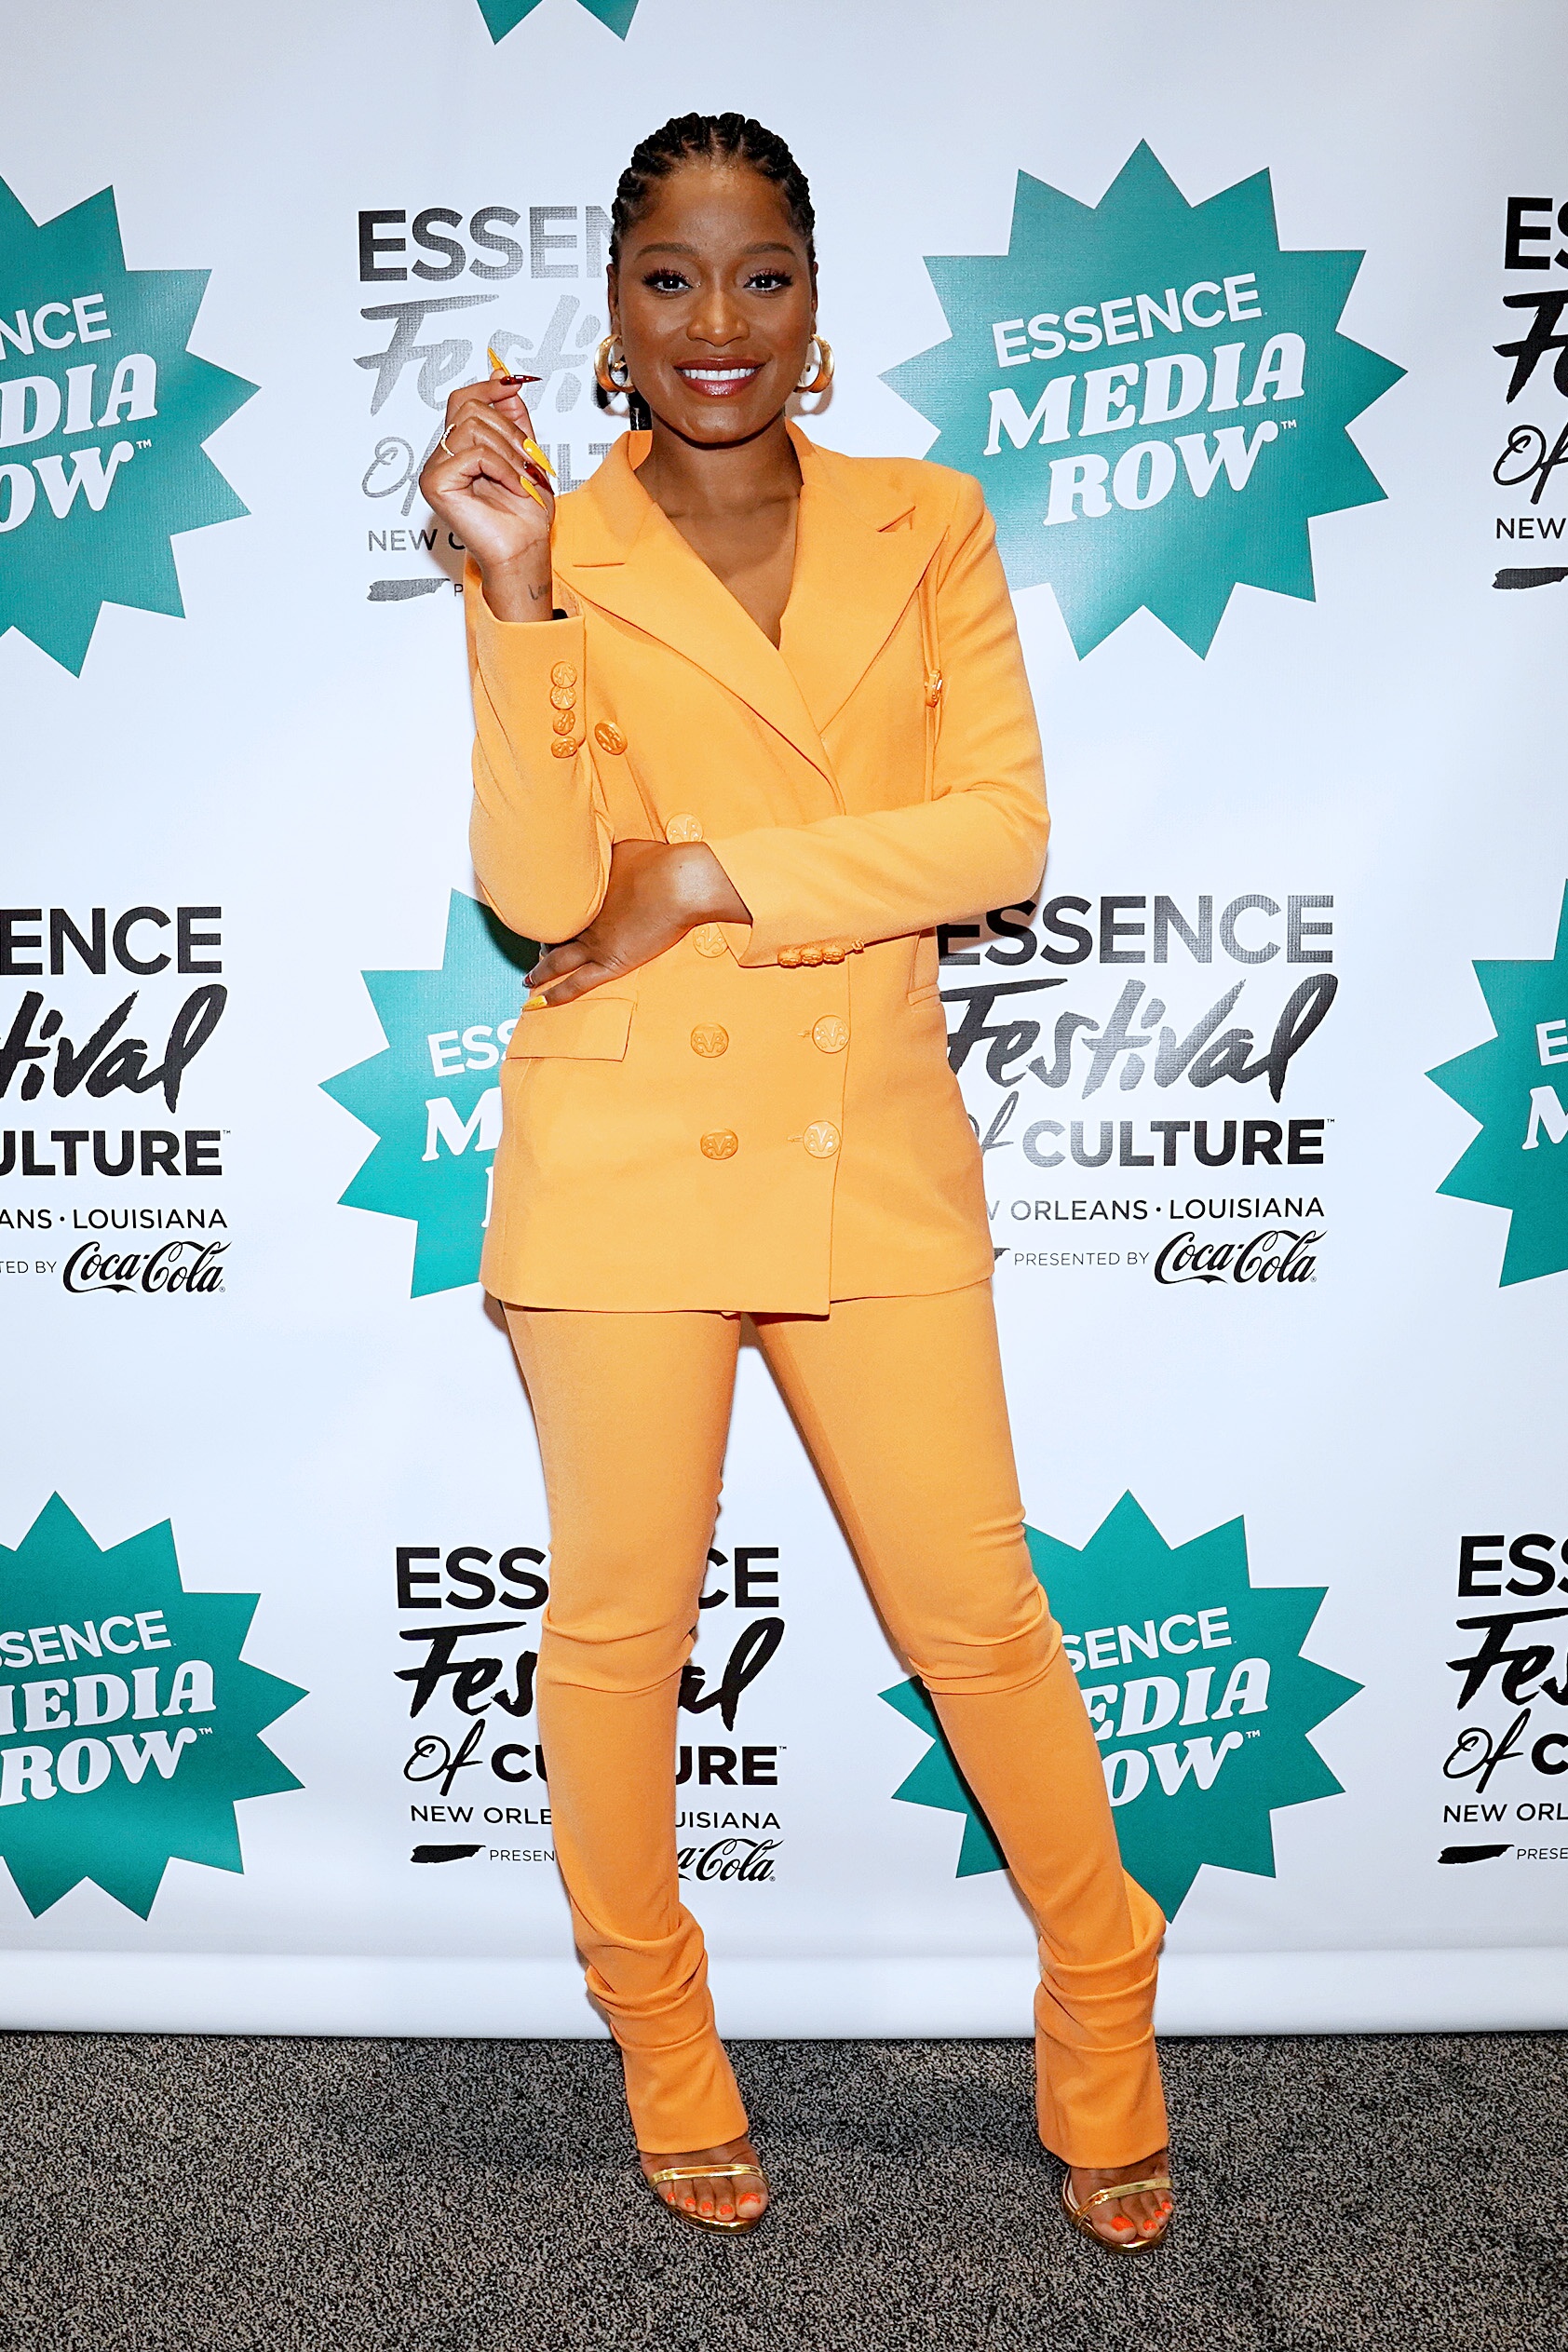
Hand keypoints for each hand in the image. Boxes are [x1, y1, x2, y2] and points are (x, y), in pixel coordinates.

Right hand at [419, 377, 554, 619]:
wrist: (525, 549)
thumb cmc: (525, 515)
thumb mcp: (525, 452)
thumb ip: (512, 416)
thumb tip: (500, 376)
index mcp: (460, 449)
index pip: (464, 399)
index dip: (488, 388)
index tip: (514, 384)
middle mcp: (443, 457)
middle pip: (470, 408)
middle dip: (509, 432)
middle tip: (527, 461)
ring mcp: (435, 470)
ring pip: (473, 428)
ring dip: (509, 454)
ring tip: (520, 480)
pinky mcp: (435, 484)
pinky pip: (474, 454)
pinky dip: (502, 469)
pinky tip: (511, 488)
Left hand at [527, 842, 749, 1003]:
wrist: (678, 883)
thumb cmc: (657, 862)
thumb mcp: (620, 849)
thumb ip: (603, 857)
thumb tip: (598, 852)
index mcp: (581, 891)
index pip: (553, 907)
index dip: (548, 916)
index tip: (543, 917)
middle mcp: (580, 919)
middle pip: (550, 934)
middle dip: (543, 942)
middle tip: (539, 947)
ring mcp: (593, 943)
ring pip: (556, 962)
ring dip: (540, 971)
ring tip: (529, 979)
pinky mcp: (610, 963)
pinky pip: (576, 984)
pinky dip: (555, 994)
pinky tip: (539, 1002)